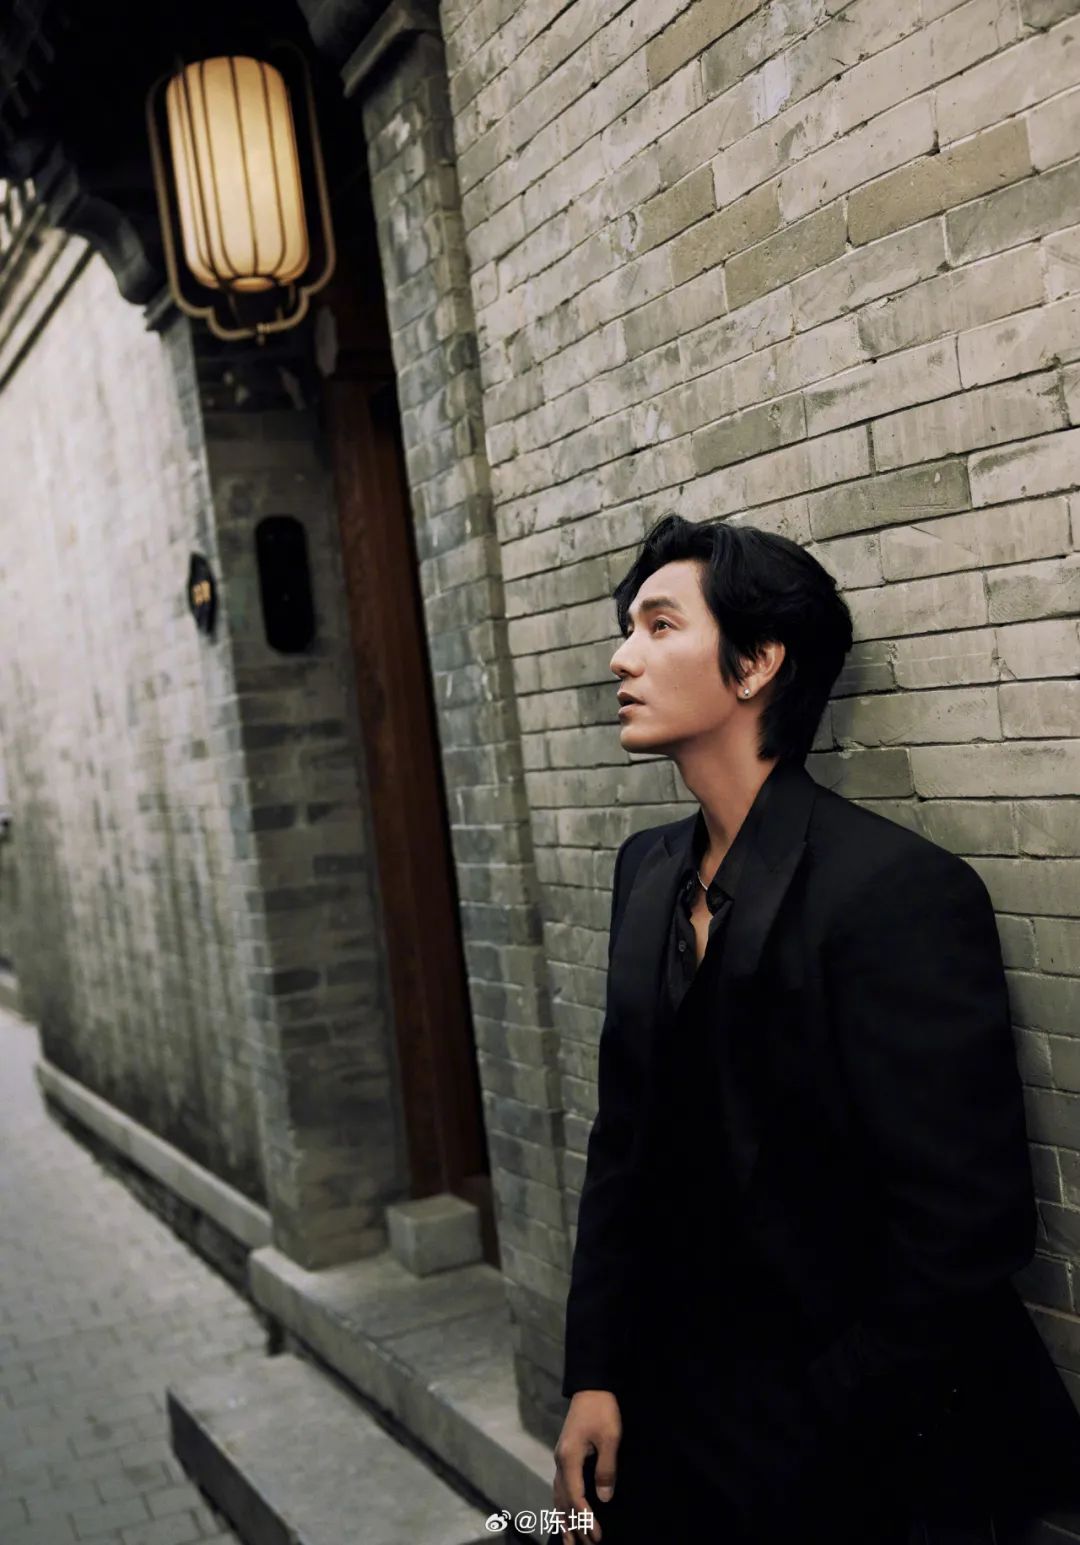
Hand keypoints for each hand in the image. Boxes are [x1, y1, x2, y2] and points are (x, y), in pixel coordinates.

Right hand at [553, 1390, 620, 1543]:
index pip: (576, 1497)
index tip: (597, 1537)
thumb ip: (606, 1469)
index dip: (587, 1519)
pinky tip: (564, 1514)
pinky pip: (559, 1487)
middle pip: (564, 1502)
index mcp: (569, 1458)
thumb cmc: (602, 1410)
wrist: (591, 1386)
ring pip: (558, 1496)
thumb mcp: (610, 1438)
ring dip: (564, 1520)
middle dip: (574, 1527)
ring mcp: (560, 1459)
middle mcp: (560, 1462)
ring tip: (569, 1542)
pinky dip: (561, 1505)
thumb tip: (604, 1499)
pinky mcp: (564, 1455)